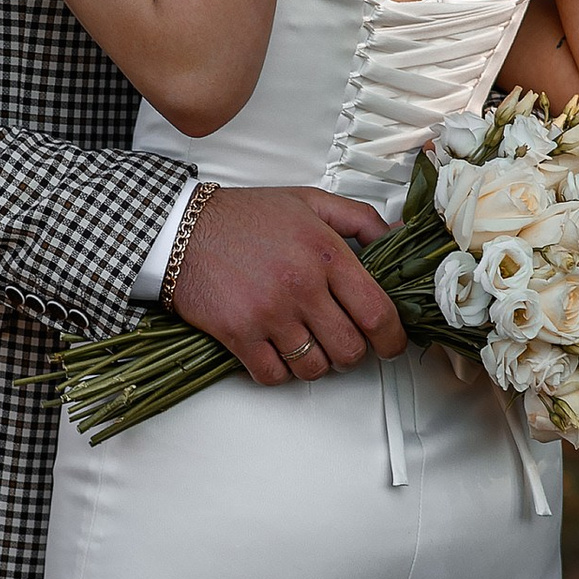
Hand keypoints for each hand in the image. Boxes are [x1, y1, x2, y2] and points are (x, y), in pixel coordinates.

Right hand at [171, 187, 407, 385]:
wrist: (180, 227)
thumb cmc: (245, 216)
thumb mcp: (309, 202)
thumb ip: (359, 219)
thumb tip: (398, 236)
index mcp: (325, 252)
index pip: (377, 312)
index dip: (392, 339)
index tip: (391, 345)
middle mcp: (301, 285)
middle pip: (350, 349)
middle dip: (352, 354)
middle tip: (340, 342)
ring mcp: (269, 313)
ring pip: (314, 368)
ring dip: (315, 363)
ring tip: (305, 344)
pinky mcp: (238, 334)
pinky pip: (274, 376)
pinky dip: (279, 372)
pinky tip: (274, 352)